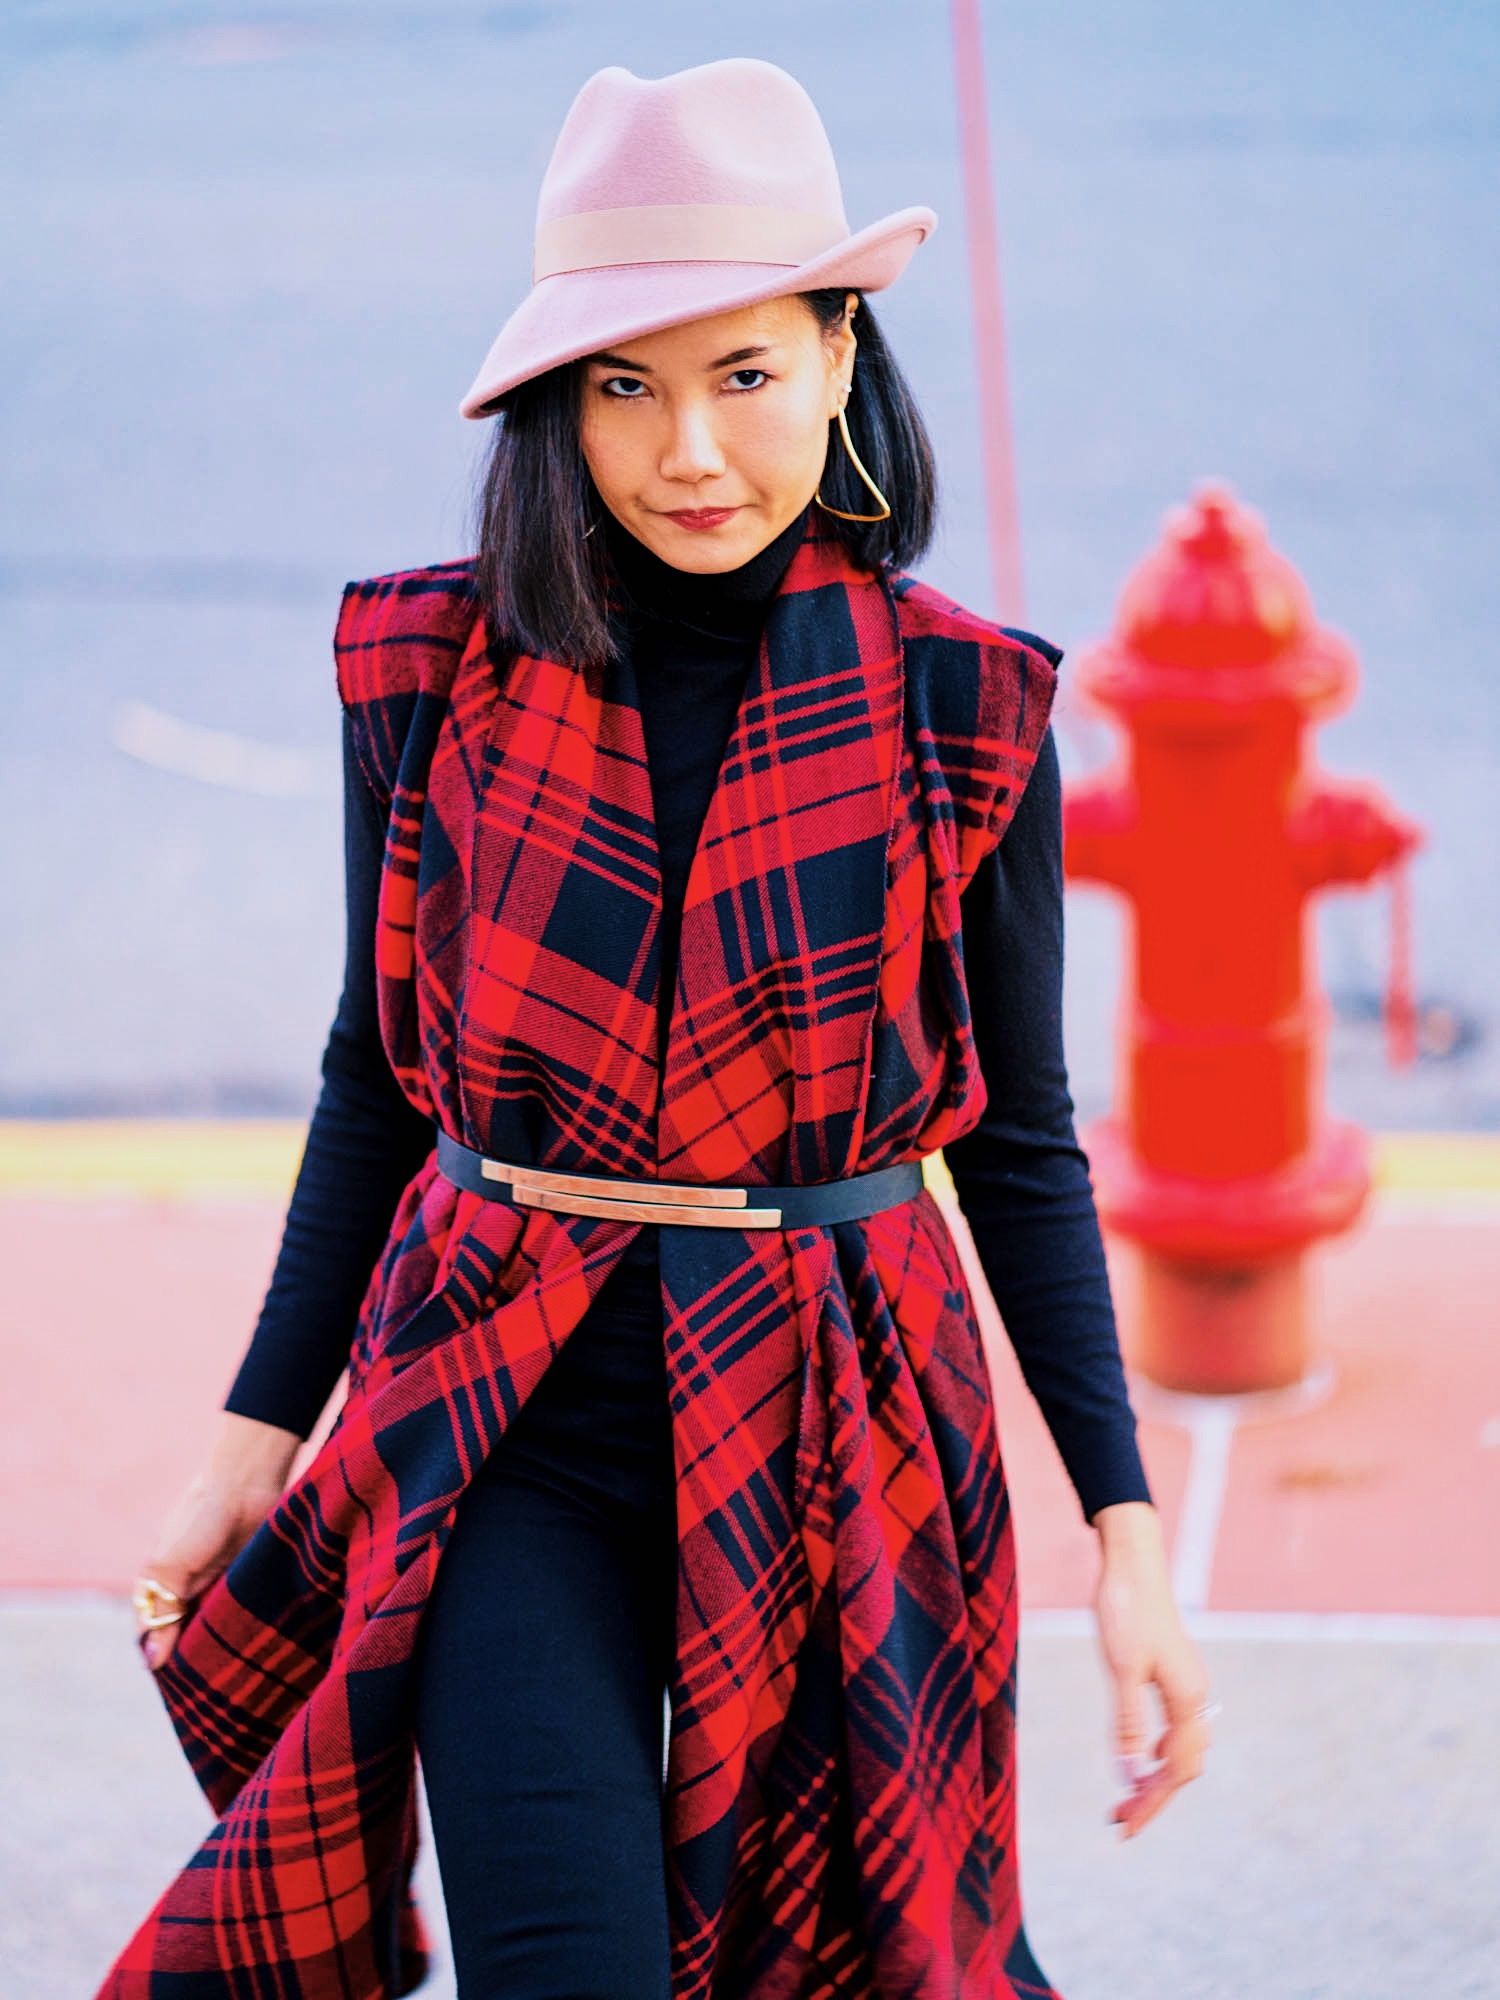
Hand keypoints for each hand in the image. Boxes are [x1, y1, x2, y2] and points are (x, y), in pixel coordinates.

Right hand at [133, 1413, 301, 1671]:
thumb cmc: (201, 1517)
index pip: (152, 1633)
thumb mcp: (171, 1565)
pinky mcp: (247, 1582)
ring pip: (212, 1630)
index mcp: (159, 1583)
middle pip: (183, 1635)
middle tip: (203, 1691)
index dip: (159, 1657)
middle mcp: (187, 1588)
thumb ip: (163, 1610)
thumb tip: (150, 1662)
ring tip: (227, 1679)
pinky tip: (248, 1653)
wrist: (248, 1480)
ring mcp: (217, 1585)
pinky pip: (240, 1615)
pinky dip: (240, 1631)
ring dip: (218, 1648)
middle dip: (191, 1658)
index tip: (172, 1688)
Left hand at [1088, 1500, 1213, 1838]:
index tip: (1123, 1829)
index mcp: (1187, 1701)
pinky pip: (1176, 1729)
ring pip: (1181, 1749)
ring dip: (1155, 1778)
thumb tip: (1128, 1777)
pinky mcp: (1174, 1674)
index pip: (1174, 1772)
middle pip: (1182, 1767)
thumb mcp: (1121, 1668)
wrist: (1133, 1562)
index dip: (1150, 1805)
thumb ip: (1126, 1722)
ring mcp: (1187, 1685)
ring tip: (1126, 1797)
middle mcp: (1195, 1697)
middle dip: (1153, 1799)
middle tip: (1118, 1821)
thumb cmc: (1125, 1610)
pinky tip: (1140, 1757)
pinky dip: (1159, 1753)